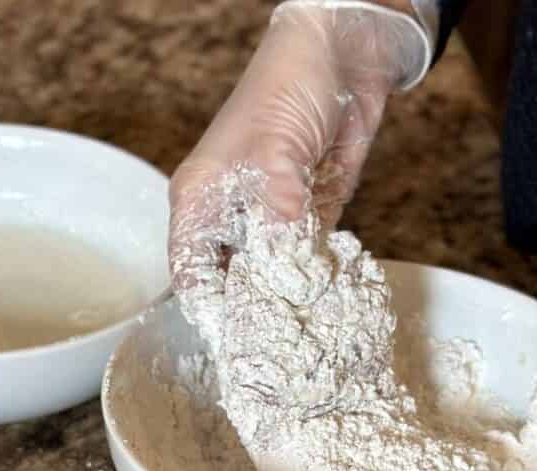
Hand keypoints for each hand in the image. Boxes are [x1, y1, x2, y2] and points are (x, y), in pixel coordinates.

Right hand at [169, 0, 436, 333]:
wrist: (344, 52)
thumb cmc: (287, 88)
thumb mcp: (275, 156)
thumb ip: (277, 217)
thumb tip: (284, 276)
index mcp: (199, 204)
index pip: (192, 274)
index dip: (208, 311)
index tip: (233, 344)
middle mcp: (229, 220)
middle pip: (230, 283)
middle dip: (249, 314)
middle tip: (273, 351)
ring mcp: (269, 222)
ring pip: (270, 279)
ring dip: (286, 301)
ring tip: (303, 336)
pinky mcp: (308, 220)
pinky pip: (307, 263)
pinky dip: (316, 281)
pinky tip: (328, 301)